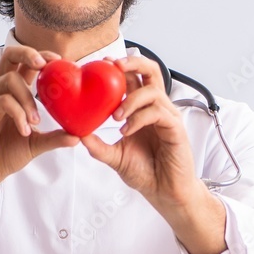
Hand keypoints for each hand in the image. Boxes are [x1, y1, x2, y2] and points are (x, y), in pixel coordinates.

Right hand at [0, 45, 79, 186]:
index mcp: (13, 93)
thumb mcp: (36, 144)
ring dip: (28, 99)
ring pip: (9, 80)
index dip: (41, 56)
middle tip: (45, 66)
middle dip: (28, 53)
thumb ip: (55, 138)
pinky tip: (25, 130)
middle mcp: (0, 91)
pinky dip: (18, 113)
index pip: (25, 63)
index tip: (59, 61)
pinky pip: (3, 102)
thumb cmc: (4, 153)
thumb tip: (78, 136)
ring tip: (36, 121)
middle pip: (9, 55)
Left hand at [79, 54, 201, 208]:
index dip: (120, 66)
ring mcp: (168, 116)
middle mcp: (157, 108)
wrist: (164, 192)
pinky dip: (139, 118)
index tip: (102, 64)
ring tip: (116, 117)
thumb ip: (98, 146)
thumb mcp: (115, 157)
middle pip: (151, 70)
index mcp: (143, 109)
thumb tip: (77, 134)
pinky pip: (158, 112)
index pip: (135, 78)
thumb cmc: (146, 172)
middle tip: (113, 66)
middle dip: (132, 62)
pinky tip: (127, 130)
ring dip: (131, 100)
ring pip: (152, 91)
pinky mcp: (175, 128)